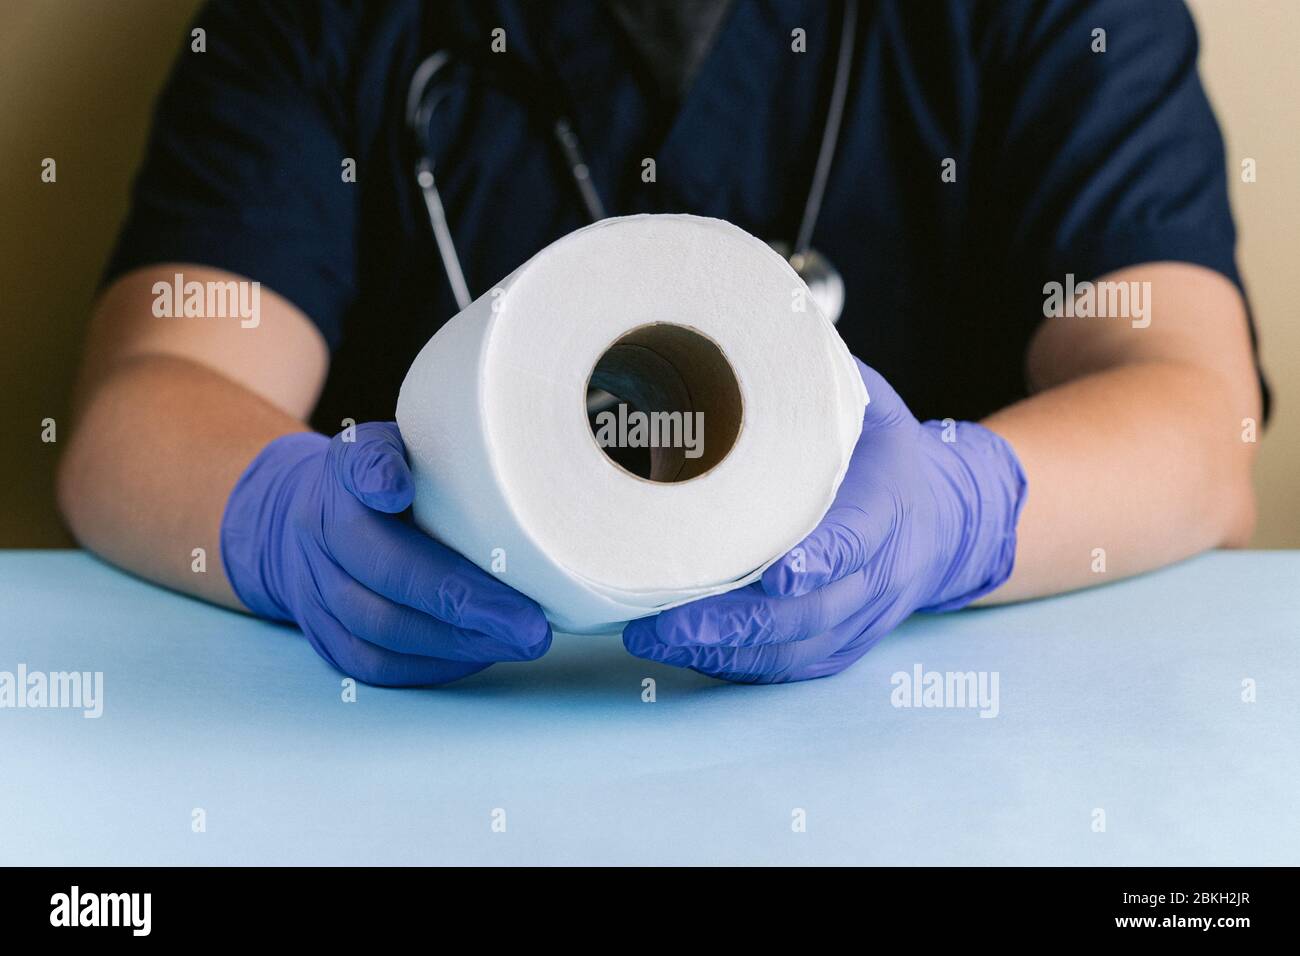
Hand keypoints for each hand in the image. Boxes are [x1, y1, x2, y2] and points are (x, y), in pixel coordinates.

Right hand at [221, 421, 550, 685]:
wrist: (304, 515)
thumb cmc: (381, 476)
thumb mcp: (393, 443)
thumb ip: (411, 454)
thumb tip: (426, 479)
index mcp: (340, 481)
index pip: (364, 479)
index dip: (384, 483)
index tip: (410, 498)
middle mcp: (320, 538)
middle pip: (387, 579)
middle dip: (464, 605)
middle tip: (531, 623)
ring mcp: (316, 592)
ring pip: (383, 633)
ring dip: (458, 643)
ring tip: (519, 642)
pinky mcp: (326, 637)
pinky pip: (376, 665)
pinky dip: (433, 665)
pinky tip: (482, 653)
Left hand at [622, 359, 1026, 682]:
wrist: (951, 522)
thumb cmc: (893, 456)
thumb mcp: (873, 405)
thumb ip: (821, 378)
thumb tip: (760, 322)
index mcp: (888, 509)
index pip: (853, 539)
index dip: (817, 559)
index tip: (777, 571)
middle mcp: (878, 576)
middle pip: (807, 614)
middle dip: (732, 624)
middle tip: (660, 623)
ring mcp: (860, 619)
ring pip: (791, 650)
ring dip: (721, 654)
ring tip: (650, 640)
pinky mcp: (841, 646)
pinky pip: (789, 668)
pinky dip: (737, 669)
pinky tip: (684, 656)